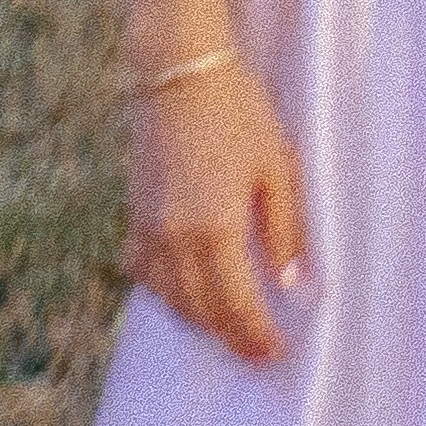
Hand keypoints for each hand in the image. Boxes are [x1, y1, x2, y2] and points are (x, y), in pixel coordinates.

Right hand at [124, 57, 309, 361]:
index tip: (274, 353)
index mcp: (215, 230)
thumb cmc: (237, 113)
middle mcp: (175, 238)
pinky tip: (182, 294)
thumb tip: (290, 283)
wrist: (179, 71)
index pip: (236, 305)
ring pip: (169, 297)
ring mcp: (148, 228)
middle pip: (201, 309)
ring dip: (197, 320)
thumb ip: (284, 230)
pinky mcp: (134, 213)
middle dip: (229, 336)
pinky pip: (143, 271)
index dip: (255, 335)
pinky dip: (163, 291)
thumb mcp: (277, 168)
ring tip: (224, 330)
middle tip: (253, 354)